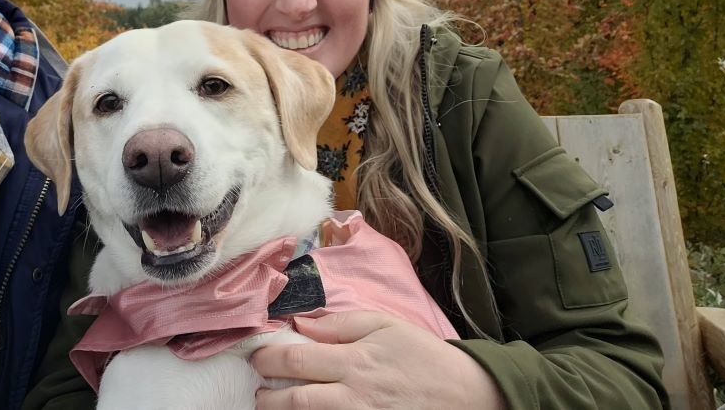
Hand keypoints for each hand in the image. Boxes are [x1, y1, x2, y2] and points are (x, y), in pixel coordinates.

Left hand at [252, 311, 506, 409]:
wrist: (468, 396)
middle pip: (294, 399)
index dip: (267, 358)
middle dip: (266, 394)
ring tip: (269, 405)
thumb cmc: (424, 356)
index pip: (295, 360)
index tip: (257, 355)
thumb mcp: (385, 325)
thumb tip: (301, 322)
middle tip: (258, 386)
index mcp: (355, 361)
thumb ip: (340, 324)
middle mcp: (353, 396)